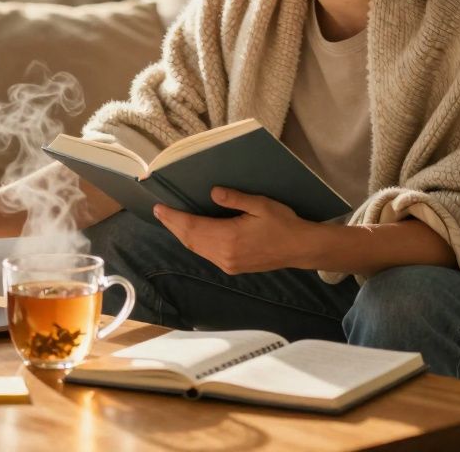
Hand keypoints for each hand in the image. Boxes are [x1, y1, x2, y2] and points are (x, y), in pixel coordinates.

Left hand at [152, 187, 334, 273]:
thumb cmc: (283, 223)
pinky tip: (190, 234)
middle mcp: (225, 254)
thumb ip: (235, 198)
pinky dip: (194, 243)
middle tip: (159, 212)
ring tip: (170, 221)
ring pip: (197, 249)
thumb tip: (213, 193)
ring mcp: (228, 263)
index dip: (174, 218)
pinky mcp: (232, 267)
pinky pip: (206, 254)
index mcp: (230, 238)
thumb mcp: (261, 205)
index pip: (193, 227)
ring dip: (181, 235)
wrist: (299, 248)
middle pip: (190, 240)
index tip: (159, 208)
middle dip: (173, 226)